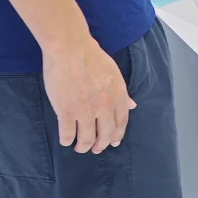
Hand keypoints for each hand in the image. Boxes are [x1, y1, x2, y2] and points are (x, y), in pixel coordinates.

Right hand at [42, 33, 136, 152]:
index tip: (112, 142)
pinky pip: (68, 134)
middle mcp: (104, 107)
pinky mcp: (66, 111)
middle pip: (105, 135)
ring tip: (79, 147)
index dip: (116, 135)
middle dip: (100, 146)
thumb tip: (132, 105)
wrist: (70, 48)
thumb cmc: (91, 56)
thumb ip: (122, 93)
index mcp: (118, 96)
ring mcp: (85, 111)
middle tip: (94, 149)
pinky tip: (66, 139)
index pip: (121, 123)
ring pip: (86, 139)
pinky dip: (67, 140)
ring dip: (83, 147)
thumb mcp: (113, 73)